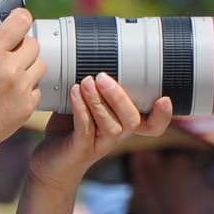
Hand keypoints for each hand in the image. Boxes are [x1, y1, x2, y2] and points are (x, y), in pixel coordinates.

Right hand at [0, 10, 42, 152]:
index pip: (21, 21)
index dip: (19, 17)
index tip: (15, 21)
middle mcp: (10, 69)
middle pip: (34, 43)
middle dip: (22, 44)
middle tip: (8, 52)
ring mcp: (21, 89)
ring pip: (40, 65)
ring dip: (29, 65)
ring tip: (11, 71)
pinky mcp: (27, 106)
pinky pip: (37, 88)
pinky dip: (28, 87)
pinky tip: (11, 91)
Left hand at [28, 74, 172, 196]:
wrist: (49, 162)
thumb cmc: (68, 128)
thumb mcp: (84, 103)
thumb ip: (94, 85)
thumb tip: (93, 52)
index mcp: (123, 124)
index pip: (153, 126)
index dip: (163, 116)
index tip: (164, 99)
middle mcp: (117, 136)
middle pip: (132, 120)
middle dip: (119, 97)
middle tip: (103, 77)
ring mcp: (100, 145)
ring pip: (110, 125)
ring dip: (98, 101)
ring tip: (85, 82)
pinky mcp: (81, 150)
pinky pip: (85, 129)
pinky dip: (81, 109)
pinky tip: (74, 92)